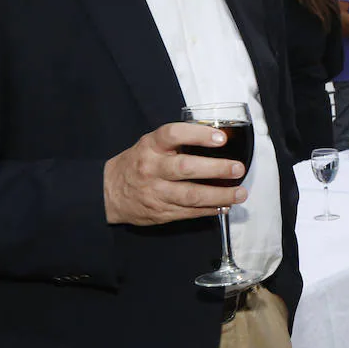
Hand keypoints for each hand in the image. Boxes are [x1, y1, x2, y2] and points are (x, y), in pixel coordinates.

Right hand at [103, 122, 246, 225]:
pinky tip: (225, 206)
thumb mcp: (150, 144)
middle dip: (216, 169)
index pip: (173, 134)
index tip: (220, 138)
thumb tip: (216, 139)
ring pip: (191, 196)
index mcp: (151, 146)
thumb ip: (176, 142)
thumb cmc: (137, 163)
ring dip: (219, 195)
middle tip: (237, 169)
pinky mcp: (161, 212)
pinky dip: (210, 210)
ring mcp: (156, 192)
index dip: (198, 135)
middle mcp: (152, 168)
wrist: (109, 192)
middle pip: (186, 168)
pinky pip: (189, 212)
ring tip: (239, 193)